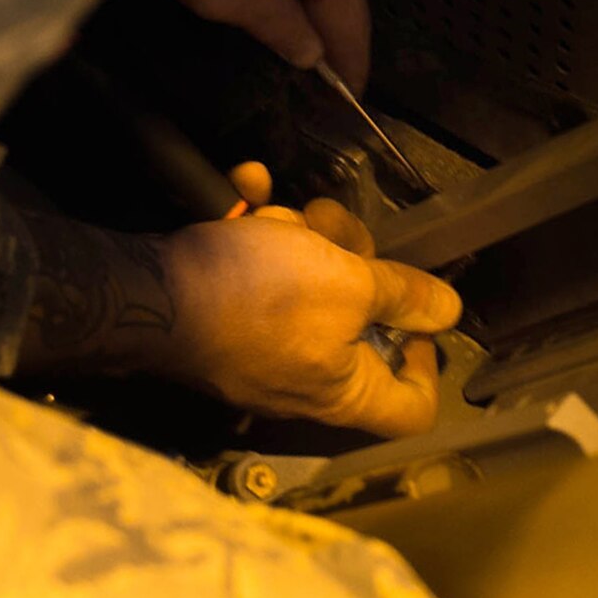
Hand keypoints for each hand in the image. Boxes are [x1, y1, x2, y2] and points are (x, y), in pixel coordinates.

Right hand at [10, 165, 456, 436]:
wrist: (147, 290)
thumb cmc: (257, 299)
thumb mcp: (349, 285)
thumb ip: (404, 296)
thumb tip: (449, 312)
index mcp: (344, 391)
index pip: (412, 409)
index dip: (428, 363)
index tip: (416, 314)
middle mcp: (305, 378)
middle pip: (358, 321)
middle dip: (352, 261)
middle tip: (334, 233)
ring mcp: (262, 345)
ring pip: (309, 283)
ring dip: (299, 235)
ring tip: (276, 216)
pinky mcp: (227, 313)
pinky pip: (258, 268)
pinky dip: (256, 227)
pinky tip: (248, 188)